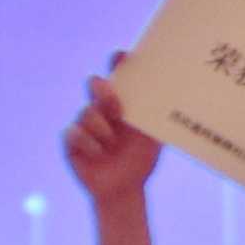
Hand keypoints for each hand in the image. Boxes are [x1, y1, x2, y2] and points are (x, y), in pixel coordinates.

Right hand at [63, 68, 160, 203]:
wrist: (124, 187)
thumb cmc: (140, 159)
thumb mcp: (152, 137)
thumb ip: (154, 117)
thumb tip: (172, 95)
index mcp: (123, 104)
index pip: (119, 77)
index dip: (118, 64)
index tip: (121, 56)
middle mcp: (102, 109)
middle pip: (96, 85)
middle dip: (103, 90)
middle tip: (116, 106)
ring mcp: (86, 124)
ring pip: (87, 112)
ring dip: (101, 128)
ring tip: (111, 144)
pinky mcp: (72, 140)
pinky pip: (74, 132)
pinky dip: (88, 142)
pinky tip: (98, 153)